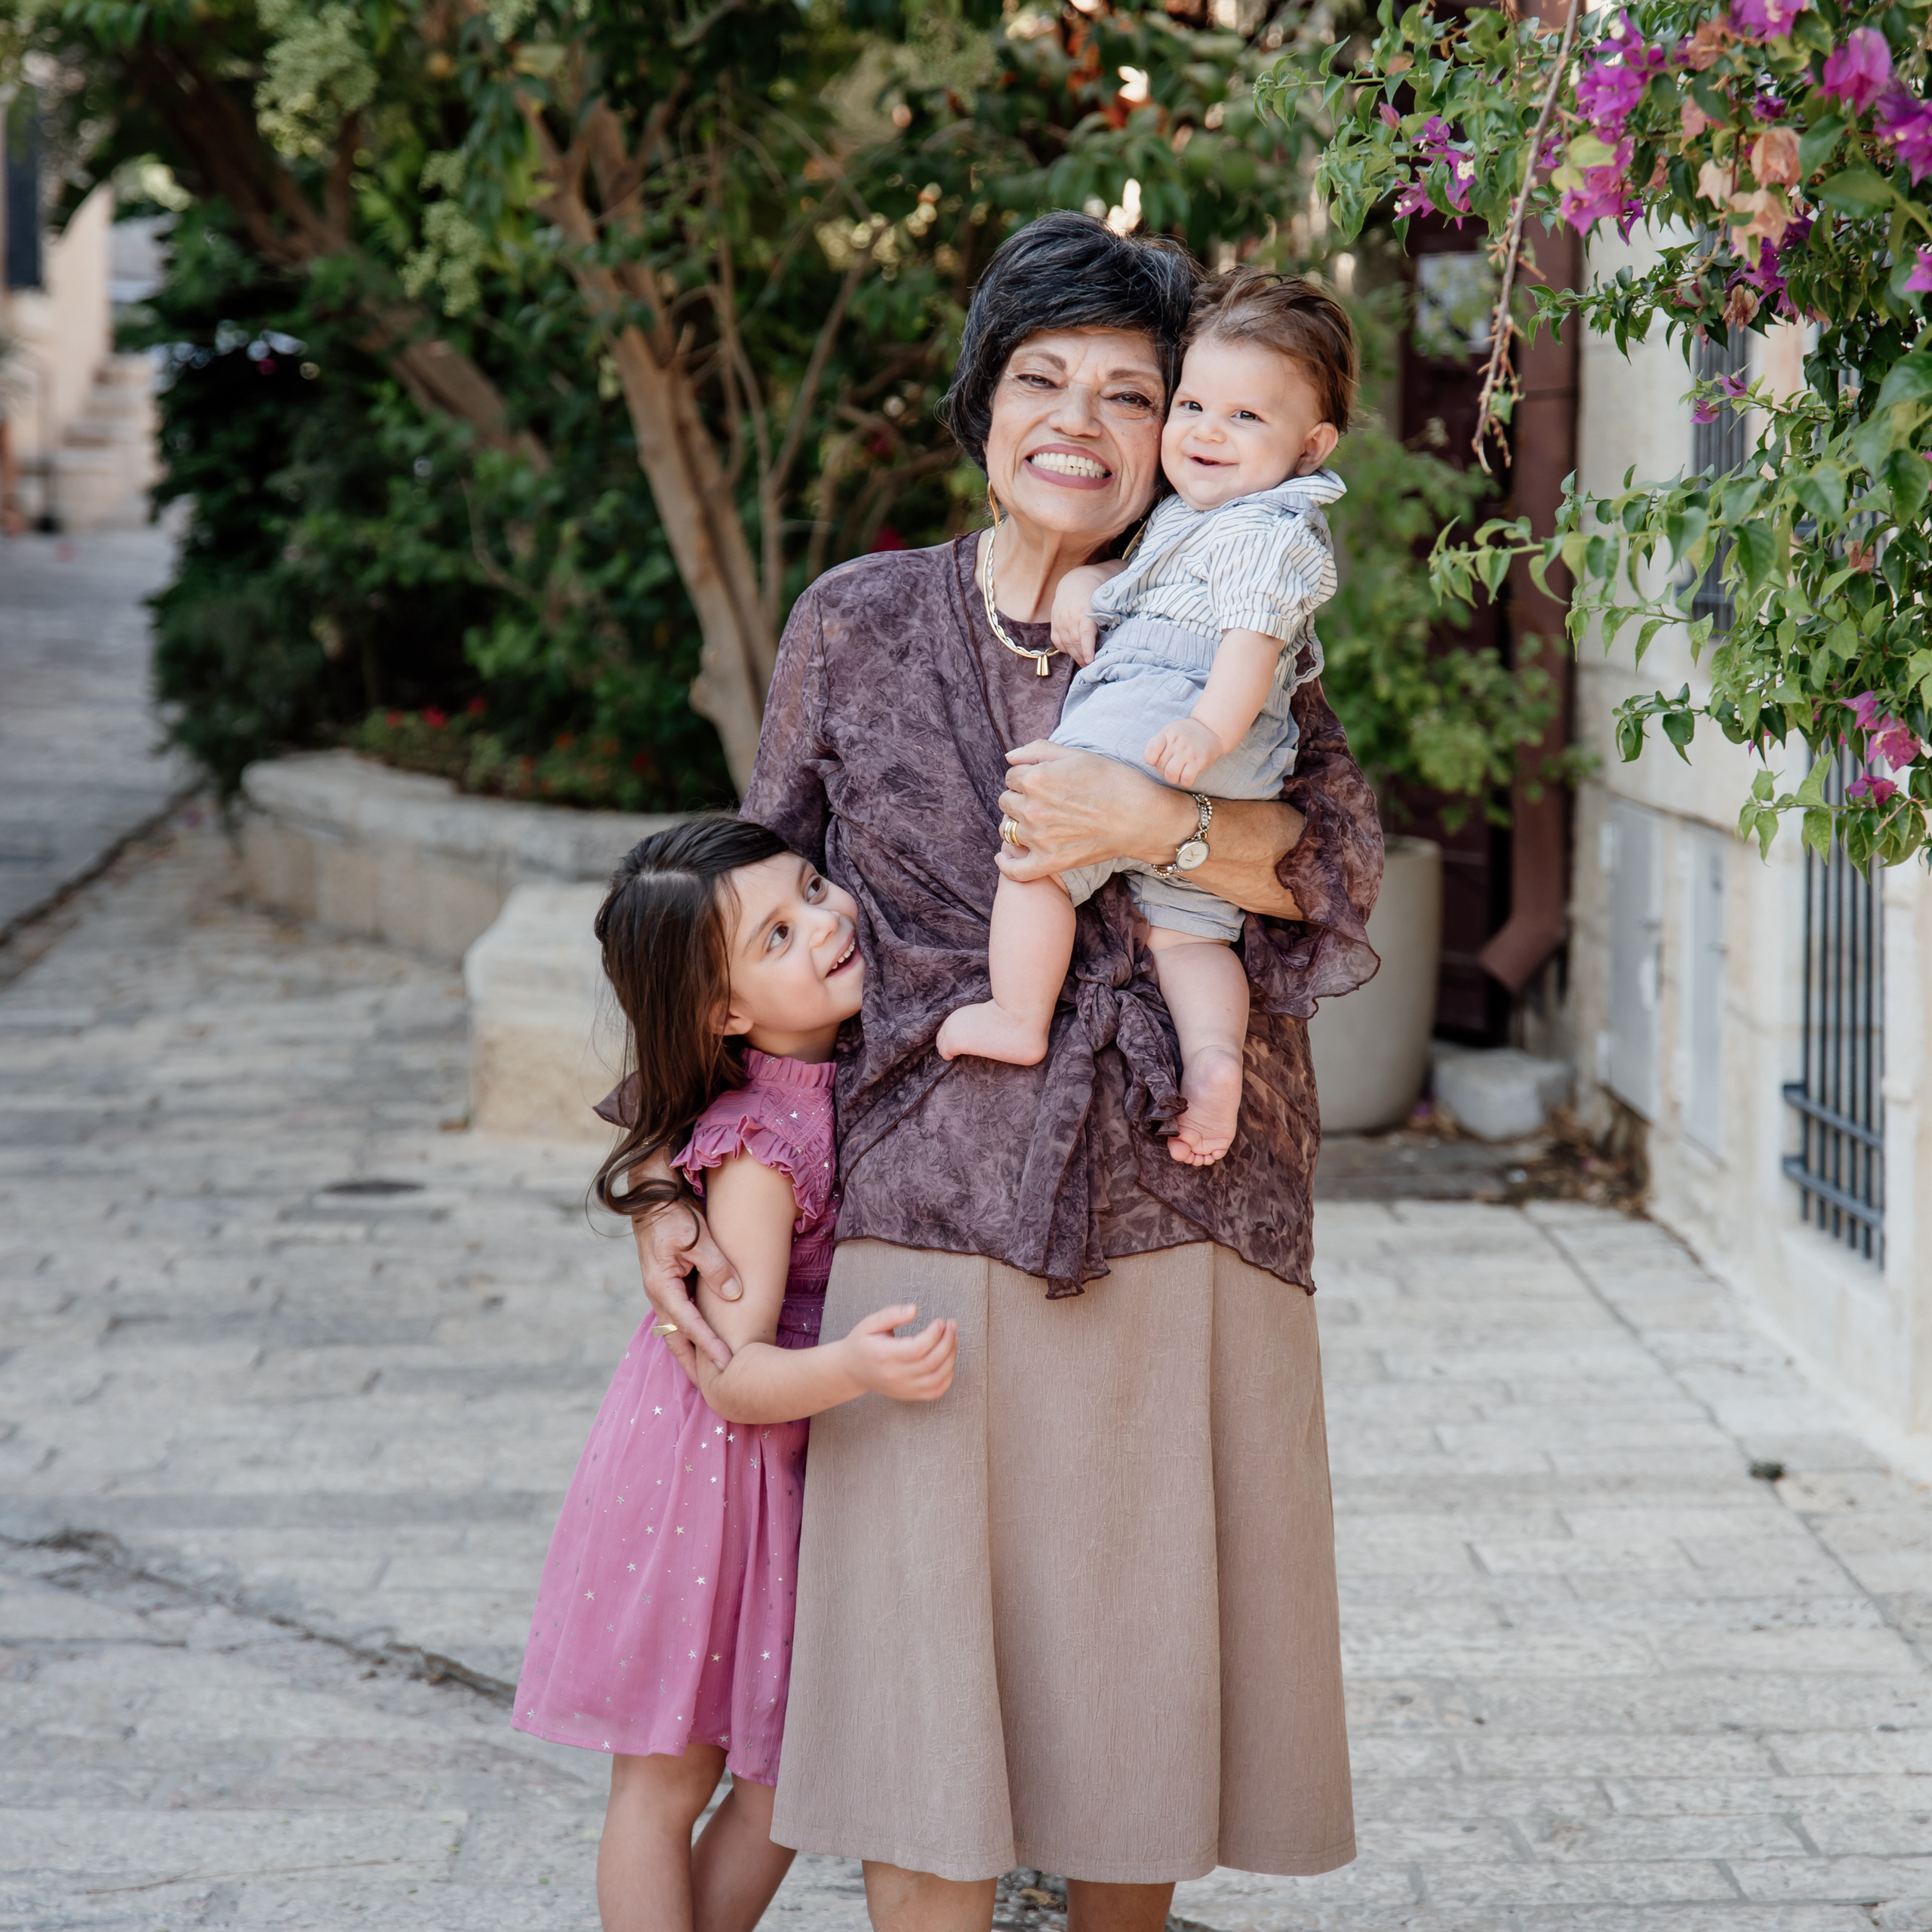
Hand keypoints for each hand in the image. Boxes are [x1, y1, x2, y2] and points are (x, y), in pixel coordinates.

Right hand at [631, 1200, 741, 1373]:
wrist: (652, 1199)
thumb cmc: (674, 1216)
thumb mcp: (697, 1239)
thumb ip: (716, 1268)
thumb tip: (735, 1295)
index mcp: (662, 1286)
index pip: (688, 1325)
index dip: (709, 1345)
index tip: (727, 1362)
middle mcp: (657, 1294)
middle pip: (674, 1339)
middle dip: (692, 1364)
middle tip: (712, 1389)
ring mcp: (659, 1291)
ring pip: (673, 1330)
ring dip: (688, 1351)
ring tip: (706, 1373)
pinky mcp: (666, 1285)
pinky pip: (676, 1316)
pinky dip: (687, 1333)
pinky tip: (701, 1341)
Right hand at [839, 1304, 957, 1402]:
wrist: (852, 1371)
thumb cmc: (862, 1344)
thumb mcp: (870, 1324)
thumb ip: (892, 1314)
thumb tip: (914, 1309)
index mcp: (884, 1356)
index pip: (917, 1348)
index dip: (935, 1334)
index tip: (940, 1321)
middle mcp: (895, 1376)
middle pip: (931, 1362)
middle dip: (948, 1341)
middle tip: (951, 1325)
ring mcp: (904, 1388)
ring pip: (938, 1378)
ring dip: (951, 1357)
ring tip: (952, 1338)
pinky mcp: (910, 1395)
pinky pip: (936, 1391)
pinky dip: (948, 1376)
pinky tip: (948, 1359)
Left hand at [997, 741, 1198, 884]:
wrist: (1140, 816)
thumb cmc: (1112, 781)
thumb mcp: (1076, 755)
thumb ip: (1038, 750)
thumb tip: (1009, 757)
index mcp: (1036, 778)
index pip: (1011, 777)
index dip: (1026, 777)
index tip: (1044, 781)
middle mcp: (1032, 808)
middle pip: (1006, 801)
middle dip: (1019, 798)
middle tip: (1044, 800)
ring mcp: (1039, 838)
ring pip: (1007, 828)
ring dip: (1016, 823)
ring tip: (1036, 821)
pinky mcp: (1049, 862)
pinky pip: (1015, 869)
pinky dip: (1006, 863)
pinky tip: (1005, 855)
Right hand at [1049, 564, 1111, 665]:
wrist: (1075, 582)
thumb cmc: (1095, 592)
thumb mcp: (1105, 602)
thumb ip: (1110, 616)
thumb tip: (1120, 633)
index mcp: (1083, 611)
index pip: (1084, 634)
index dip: (1087, 649)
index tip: (1091, 661)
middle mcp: (1069, 617)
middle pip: (1076, 643)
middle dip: (1084, 658)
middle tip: (1093, 668)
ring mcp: (1060, 621)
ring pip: (1067, 645)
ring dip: (1076, 656)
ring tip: (1086, 664)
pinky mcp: (1054, 625)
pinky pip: (1059, 643)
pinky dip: (1067, 650)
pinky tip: (1075, 653)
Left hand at [1144, 717, 1225, 789]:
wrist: (1213, 730)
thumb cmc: (1187, 734)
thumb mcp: (1171, 731)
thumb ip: (1159, 743)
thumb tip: (1150, 763)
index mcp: (1168, 733)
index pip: (1152, 749)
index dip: (1151, 760)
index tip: (1157, 760)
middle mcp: (1178, 742)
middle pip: (1160, 766)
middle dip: (1163, 771)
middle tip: (1171, 767)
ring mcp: (1189, 752)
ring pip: (1171, 774)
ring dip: (1172, 778)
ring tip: (1177, 774)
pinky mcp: (1199, 761)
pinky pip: (1186, 779)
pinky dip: (1185, 782)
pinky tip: (1187, 776)